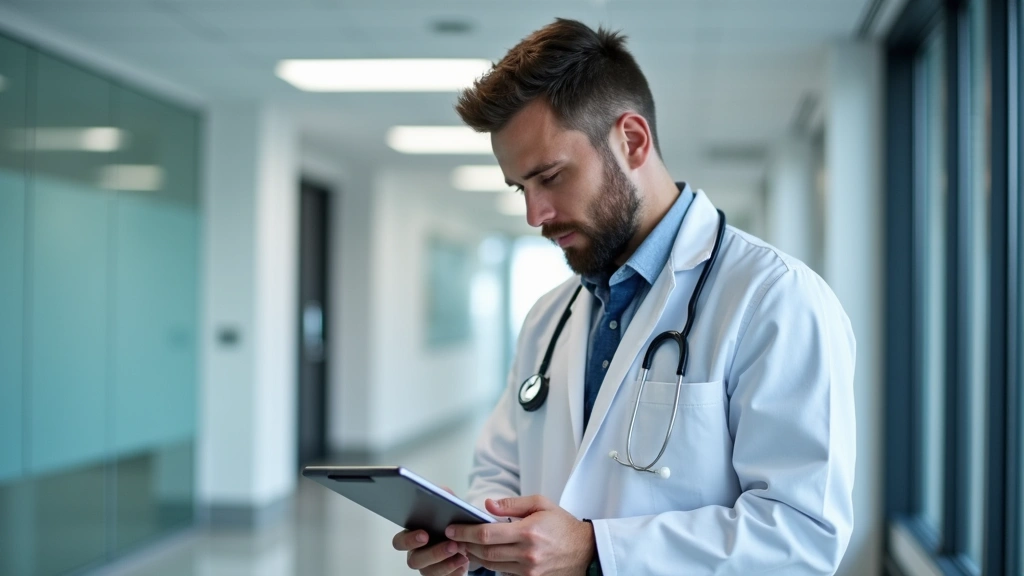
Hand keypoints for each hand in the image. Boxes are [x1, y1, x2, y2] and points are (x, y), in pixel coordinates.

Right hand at [391, 486, 469, 574]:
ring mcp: (427, 567)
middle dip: (434, 553)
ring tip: (462, 553)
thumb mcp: (449, 505)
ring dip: (447, 563)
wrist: (467, 536)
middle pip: (414, 560)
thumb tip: (442, 492)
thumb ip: (443, 496)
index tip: (425, 534)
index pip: (400, 542)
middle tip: (451, 545)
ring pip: (430, 571)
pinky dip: (455, 571)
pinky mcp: (441, 575)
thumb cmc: (452, 519)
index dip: (409, 540)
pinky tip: (465, 562)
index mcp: (412, 535)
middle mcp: (416, 553)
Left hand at [446, 495, 595, 575]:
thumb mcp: (541, 504)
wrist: (586, 551)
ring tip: (464, 545)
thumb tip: (488, 505)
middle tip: (452, 537)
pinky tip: (483, 555)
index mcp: (528, 532)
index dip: (465, 532)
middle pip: (485, 552)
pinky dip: (491, 564)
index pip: (487, 534)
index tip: (452, 528)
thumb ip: (513, 505)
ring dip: (474, 555)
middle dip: (465, 544)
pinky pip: (503, 573)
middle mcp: (527, 554)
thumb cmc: (562, 525)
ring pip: (491, 565)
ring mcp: (528, 571)